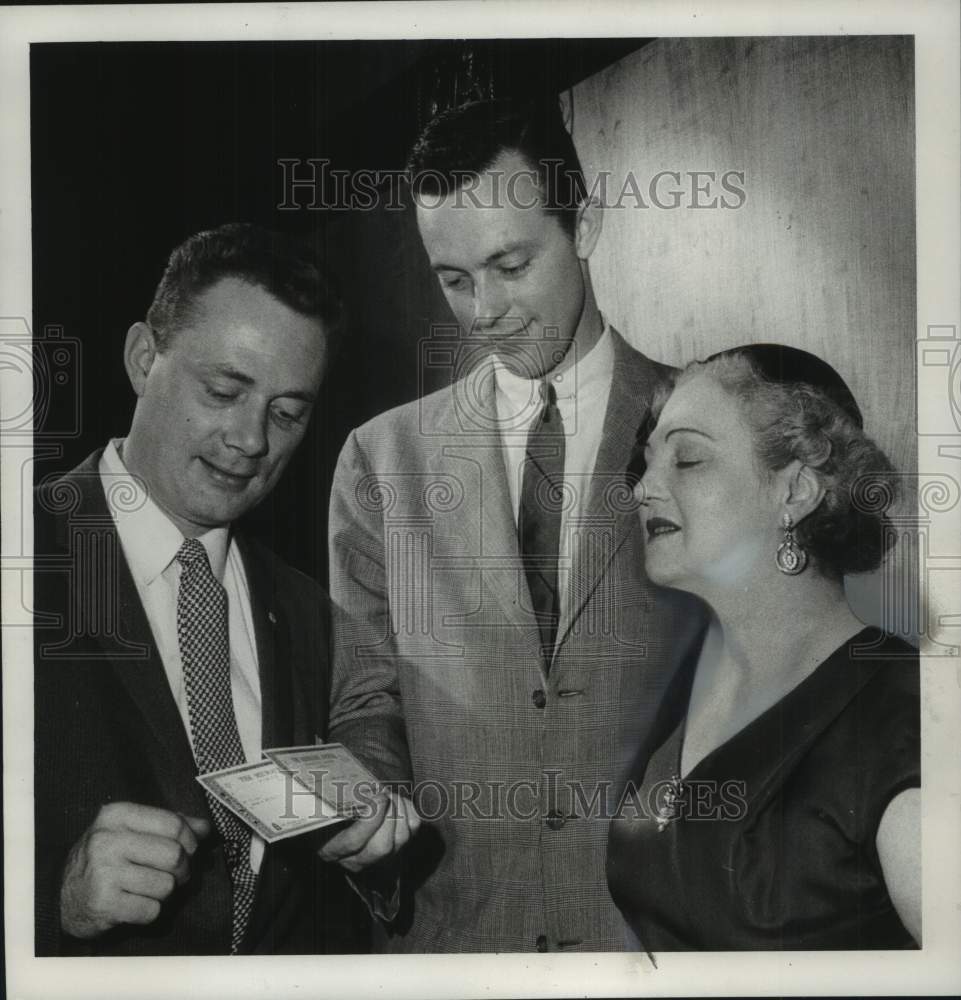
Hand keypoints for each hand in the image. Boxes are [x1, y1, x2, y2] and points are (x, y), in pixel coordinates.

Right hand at [60, 802, 209, 938]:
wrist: (63, 896)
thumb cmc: (107, 859)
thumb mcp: (132, 831)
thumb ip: (171, 825)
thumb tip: (206, 828)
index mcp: (117, 815)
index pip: (174, 824)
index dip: (191, 840)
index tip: (190, 849)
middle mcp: (107, 840)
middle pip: (174, 855)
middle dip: (182, 870)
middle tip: (174, 875)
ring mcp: (103, 873)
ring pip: (166, 885)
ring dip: (165, 892)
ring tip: (148, 889)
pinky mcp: (103, 904)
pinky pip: (151, 910)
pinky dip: (150, 912)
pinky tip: (135, 905)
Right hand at [317, 791, 420, 872]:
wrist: (342, 811)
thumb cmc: (329, 804)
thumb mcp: (322, 805)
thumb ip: (332, 798)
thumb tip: (336, 781)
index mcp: (332, 850)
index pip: (354, 842)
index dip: (370, 819)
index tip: (377, 796)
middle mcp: (357, 860)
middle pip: (382, 847)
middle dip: (389, 816)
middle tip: (383, 794)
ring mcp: (381, 857)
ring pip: (401, 838)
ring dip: (399, 809)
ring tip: (388, 794)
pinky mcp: (399, 846)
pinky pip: (413, 829)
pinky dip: (409, 809)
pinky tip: (396, 800)